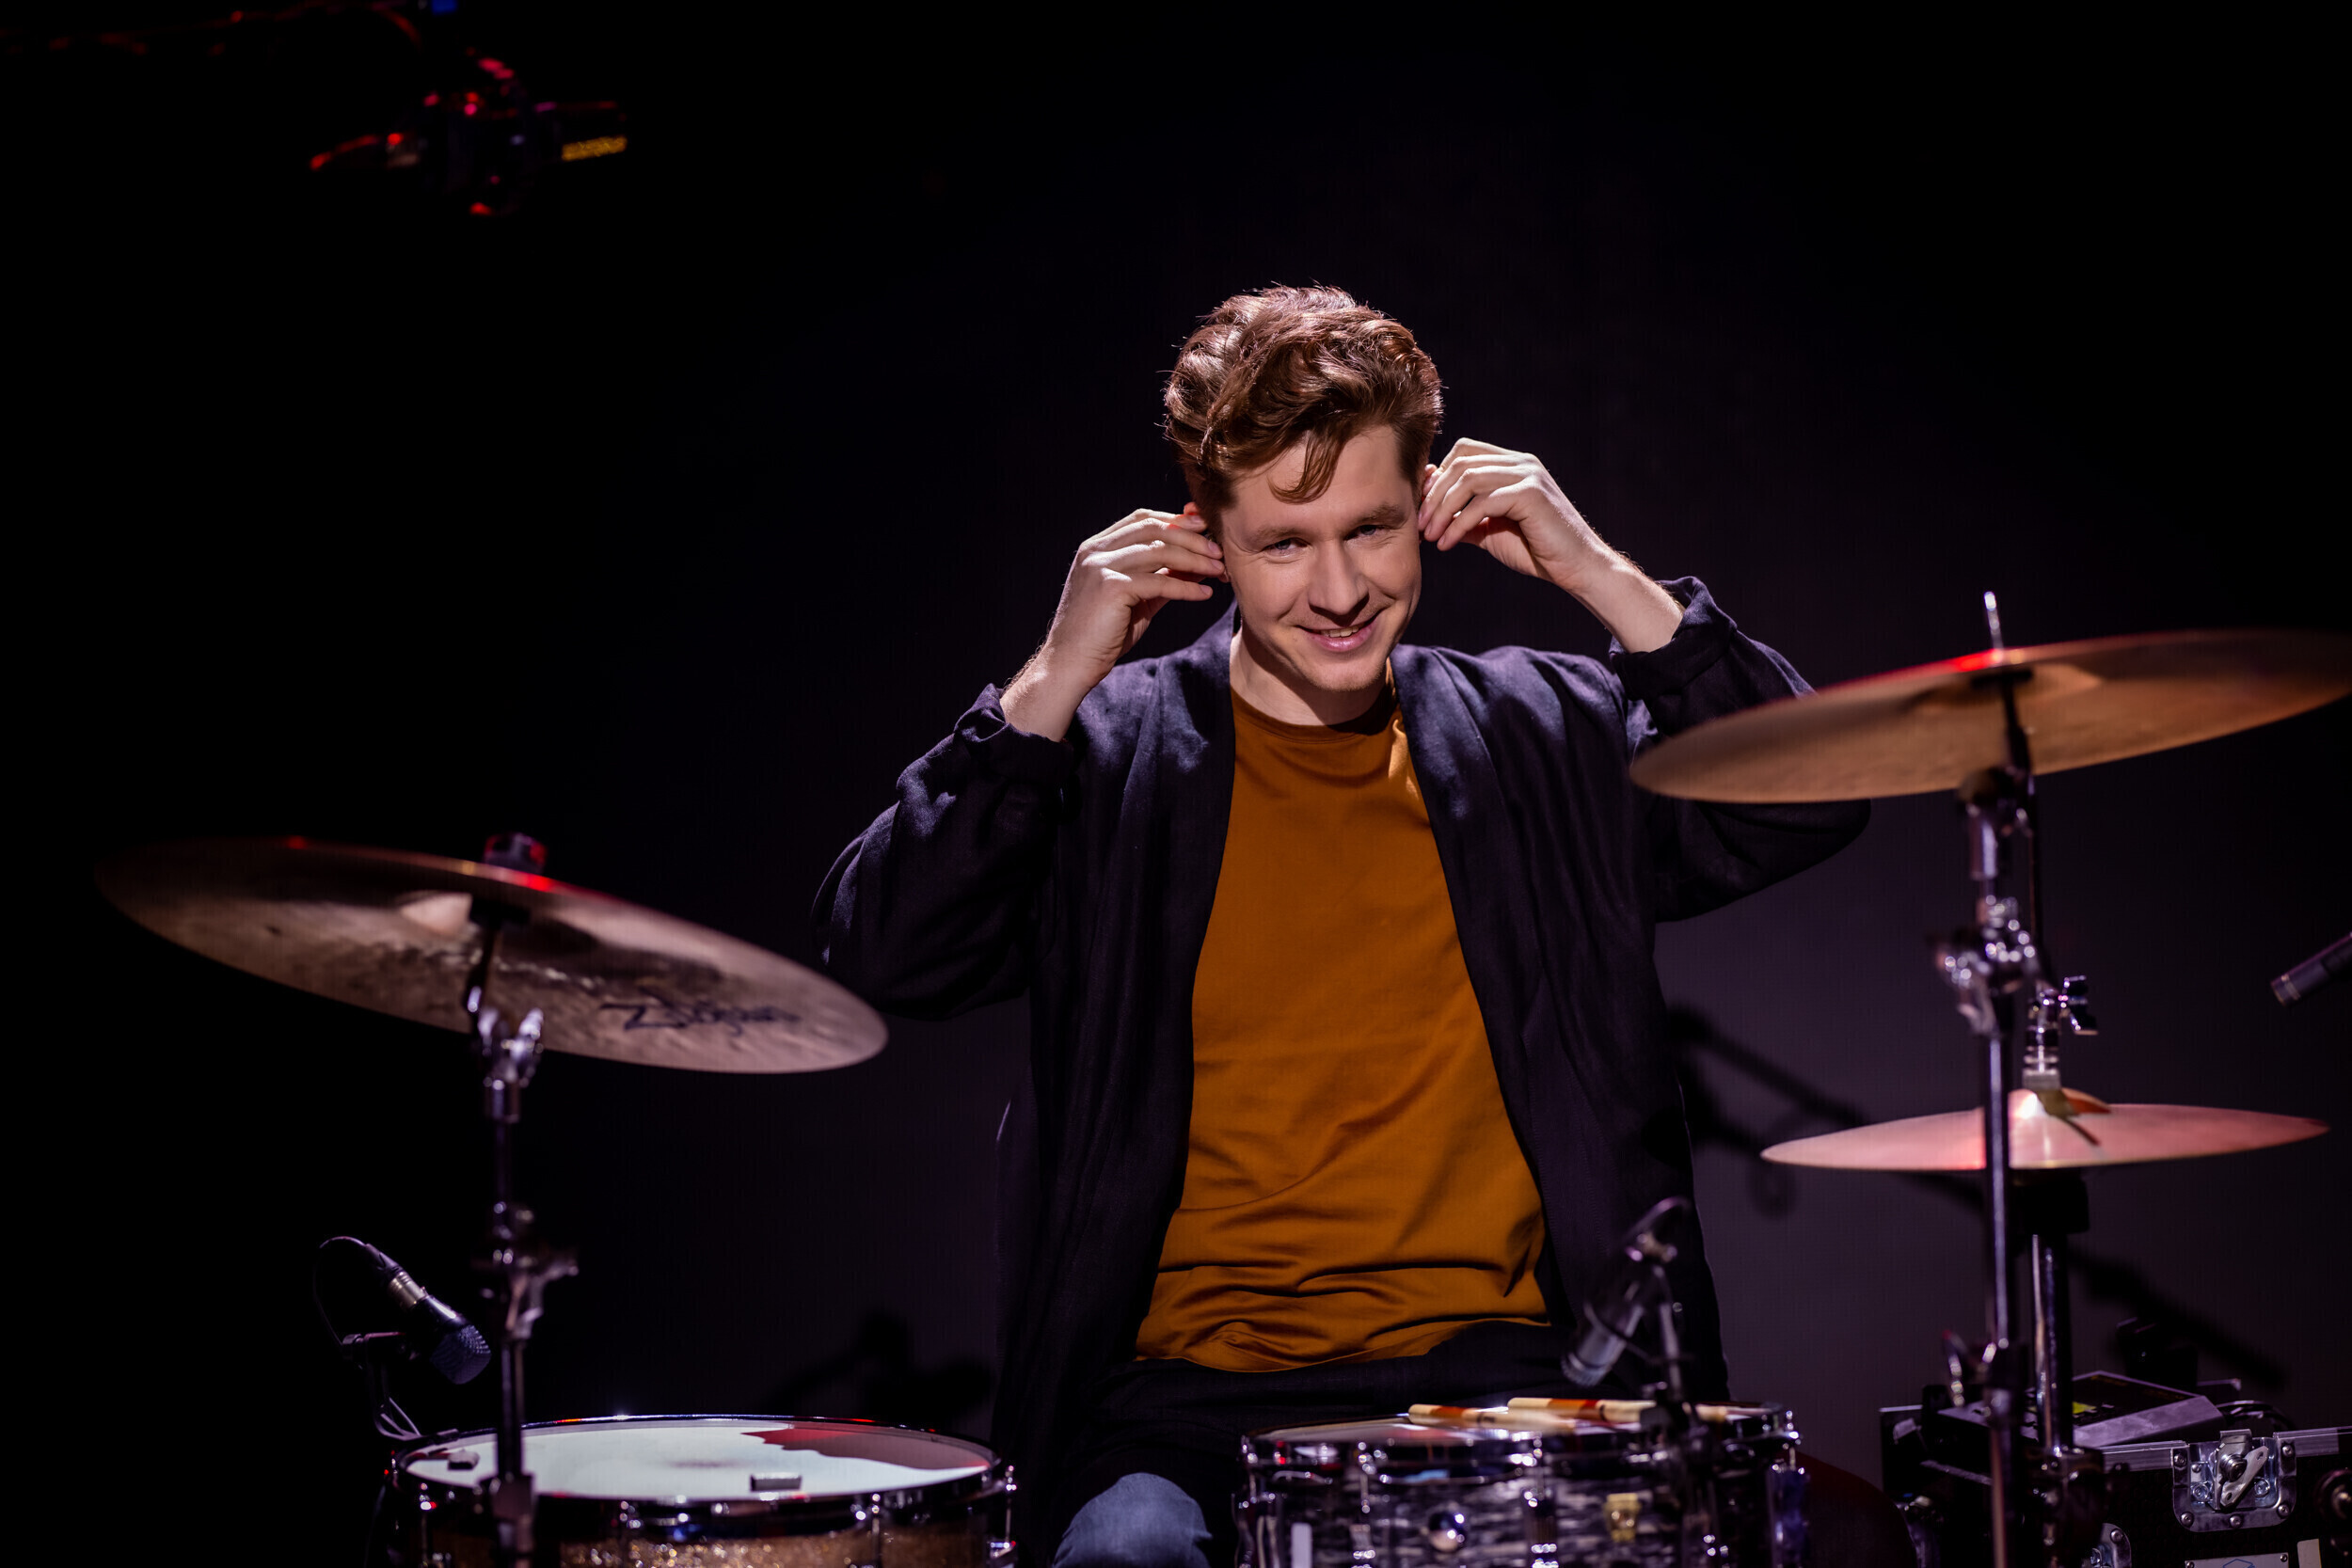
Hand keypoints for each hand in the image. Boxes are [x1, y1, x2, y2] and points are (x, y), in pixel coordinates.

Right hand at [1001, 507, 1225, 739]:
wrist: (1069, 665)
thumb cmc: (1101, 635)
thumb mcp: (1134, 599)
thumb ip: (1159, 578)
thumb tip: (1196, 564)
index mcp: (1096, 547)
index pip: (1142, 519)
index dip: (1177, 520)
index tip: (1205, 529)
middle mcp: (1096, 551)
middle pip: (1155, 529)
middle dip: (1192, 537)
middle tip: (1219, 551)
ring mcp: (1101, 567)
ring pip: (1161, 551)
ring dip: (1196, 559)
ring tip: (1220, 570)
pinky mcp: (1112, 588)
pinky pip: (1160, 581)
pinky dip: (1187, 586)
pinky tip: (1205, 594)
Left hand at [1416, 438, 1681, 651]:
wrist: (1575, 569)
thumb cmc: (1535, 551)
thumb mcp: (1489, 531)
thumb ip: (1463, 517)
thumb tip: (1428, 514)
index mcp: (1512, 465)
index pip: (1464, 452)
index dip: (1437, 477)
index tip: (1421, 508)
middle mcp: (1521, 463)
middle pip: (1461, 462)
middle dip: (1434, 494)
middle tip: (1419, 525)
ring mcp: (1528, 475)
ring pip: (1468, 479)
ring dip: (1441, 509)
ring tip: (1429, 536)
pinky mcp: (1531, 494)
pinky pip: (1482, 503)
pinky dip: (1458, 524)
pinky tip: (1446, 544)